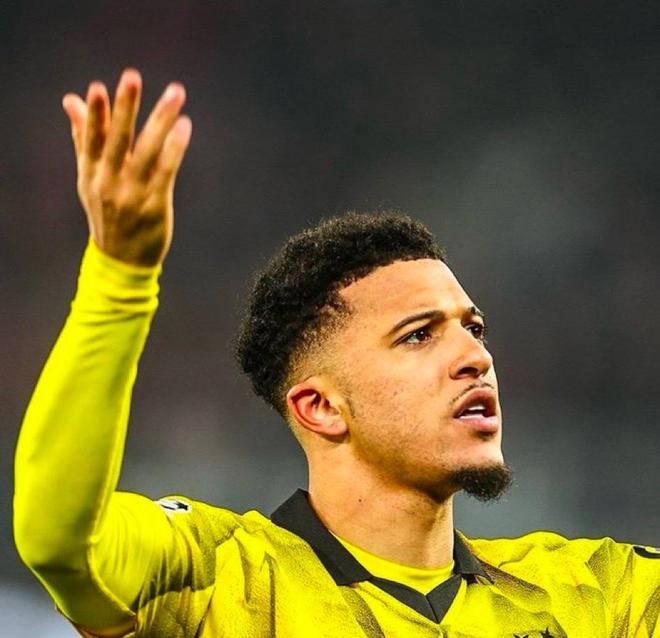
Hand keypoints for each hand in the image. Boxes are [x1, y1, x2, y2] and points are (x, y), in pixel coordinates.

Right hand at [62, 68, 191, 265]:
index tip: (98, 88)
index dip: (95, 114)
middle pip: (117, 140)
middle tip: (131, 77)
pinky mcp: (155, 205)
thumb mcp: (89, 178)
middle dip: (124, 108)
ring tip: (175, 93)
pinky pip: (166, 171)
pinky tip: (184, 127)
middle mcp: (109, 182)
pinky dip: (175, 147)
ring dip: (161, 119)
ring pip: (147, 151)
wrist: (122, 260)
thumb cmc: (108, 212)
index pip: (91, 139)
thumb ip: (84, 138)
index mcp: (91, 173)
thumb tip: (71, 100)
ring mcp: (132, 194)